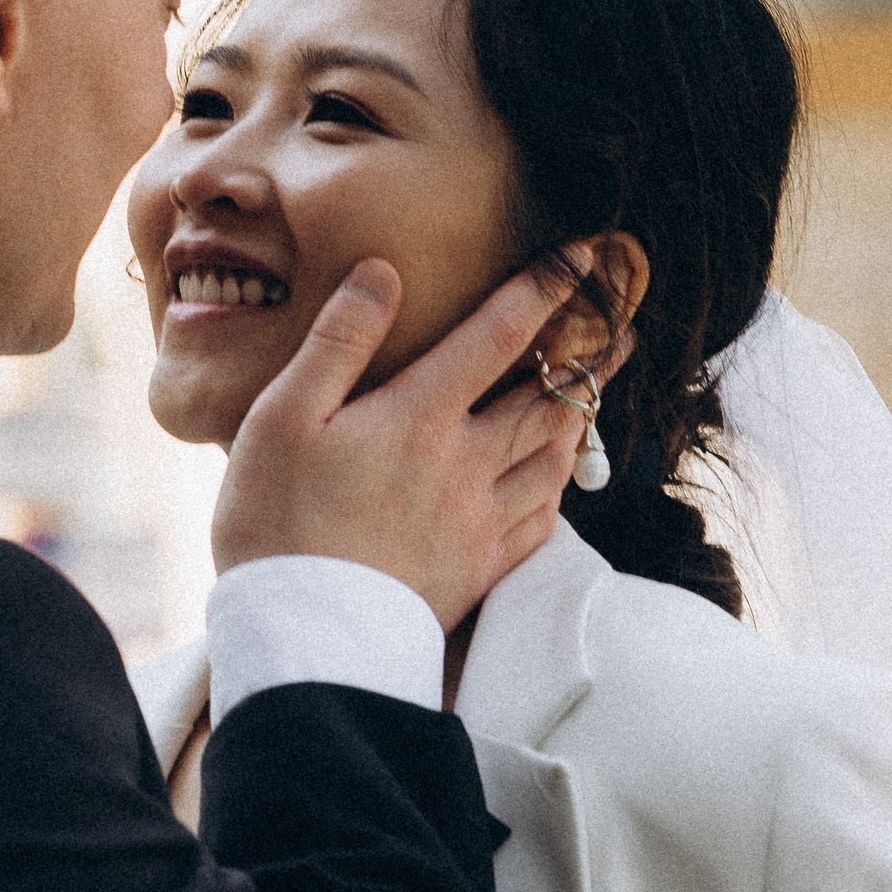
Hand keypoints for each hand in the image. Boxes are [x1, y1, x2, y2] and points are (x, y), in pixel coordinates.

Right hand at [212, 252, 600, 632]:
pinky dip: (556, 488)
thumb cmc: (274, 520)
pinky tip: (551, 480)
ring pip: (553, 458)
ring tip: (590, 395)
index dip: (543, 289)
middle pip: (547, 397)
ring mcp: (479, 521)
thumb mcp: (281, 417)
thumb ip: (339, 342)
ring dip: (578, 418)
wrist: (302, 637)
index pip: (498, 336)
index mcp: (419, 417)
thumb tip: (383, 273)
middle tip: (617, 328)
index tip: (579, 255)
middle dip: (586, 356)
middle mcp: (465, 464)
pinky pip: (542, 521)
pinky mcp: (479, 570)